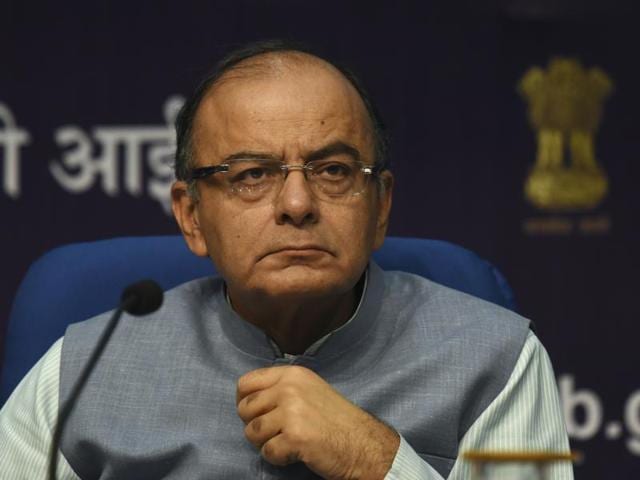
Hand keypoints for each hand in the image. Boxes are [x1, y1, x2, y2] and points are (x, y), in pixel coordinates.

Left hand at [236, 365, 399, 479]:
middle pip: (244, 408)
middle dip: (255, 424)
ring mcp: (291, 412)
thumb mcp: (310, 388)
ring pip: (251, 431)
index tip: (255, 412)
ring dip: (266, 442)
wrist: (362, 442)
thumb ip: (282, 387)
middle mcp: (289, 388)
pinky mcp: (294, 437)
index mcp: (291, 374)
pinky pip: (267, 452)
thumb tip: (249, 396)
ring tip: (287, 442)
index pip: (246, 382)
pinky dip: (278, 458)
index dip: (244, 400)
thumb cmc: (336, 419)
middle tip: (276, 431)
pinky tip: (296, 452)